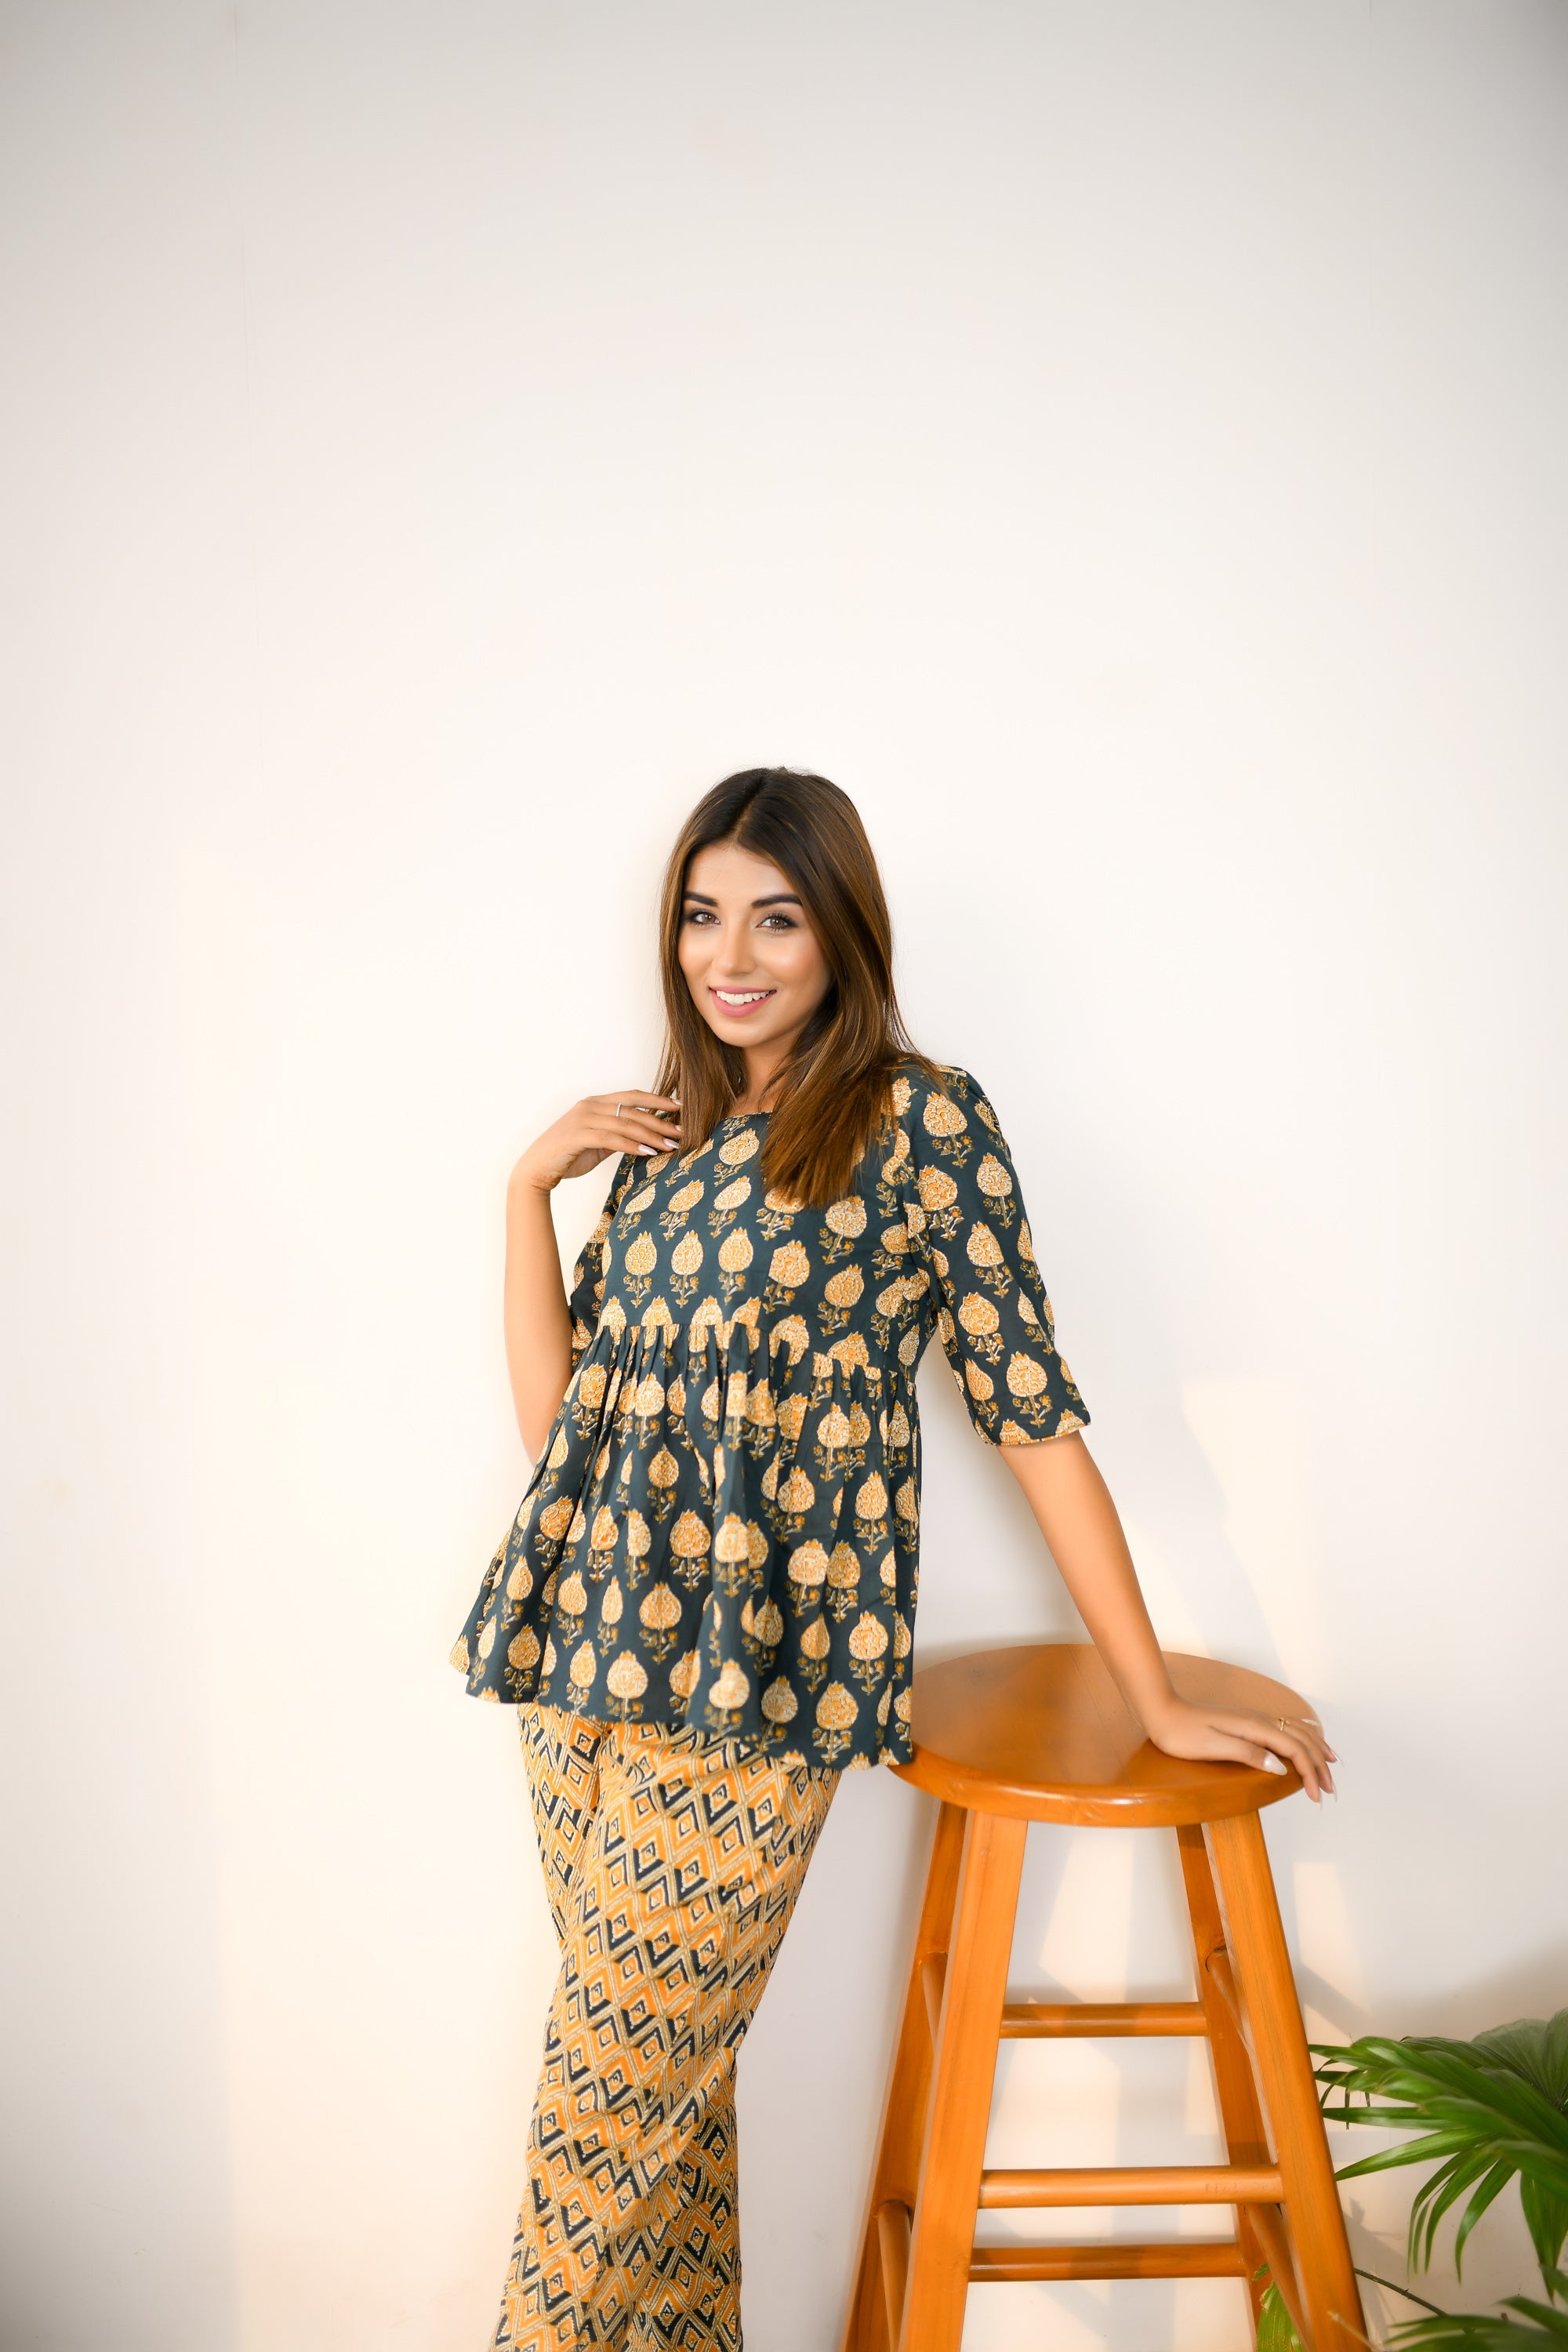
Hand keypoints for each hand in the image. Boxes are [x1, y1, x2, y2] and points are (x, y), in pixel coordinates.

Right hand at [510, 1091, 681, 1193]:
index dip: (658, 1099)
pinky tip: (649, 1152)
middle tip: (682, 1131)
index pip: (632, 1096)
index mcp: (595, 1102)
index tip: (680, 1107)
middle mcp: (590, 1105)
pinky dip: (632, 1145)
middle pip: (633, 1110)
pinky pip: (611, 1138)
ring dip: (652, 1135)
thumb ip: (617, 1134)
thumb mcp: (598, 1142)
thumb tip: (645, 1138)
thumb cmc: (568, 1155)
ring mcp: (583, 1118)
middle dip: (661, 1121)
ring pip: (626, 1123)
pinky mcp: (578, 1135)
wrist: (536, 1169)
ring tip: (671, 1145)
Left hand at [1140, 1695, 1337, 1803]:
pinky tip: (1303, 1743)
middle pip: (1300, 1739)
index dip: (1309, 1773)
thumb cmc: (1182, 1733)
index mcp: (1254, 1727)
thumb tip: (1279, 1766)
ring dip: (1314, 1749)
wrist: (1161, 1712)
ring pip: (1294, 1731)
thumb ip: (1247, 1754)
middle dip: (1319, 1764)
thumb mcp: (1212, 1746)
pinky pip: (1283, 1729)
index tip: (1317, 1797)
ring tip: (1330, 1764)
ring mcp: (1253, 1720)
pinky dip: (1301, 1738)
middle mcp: (1258, 1720)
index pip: (1294, 1749)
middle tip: (1332, 1789)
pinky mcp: (1246, 1723)